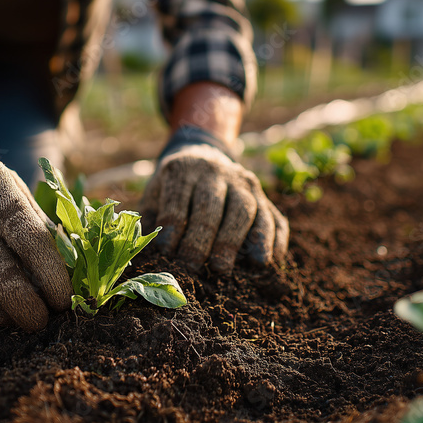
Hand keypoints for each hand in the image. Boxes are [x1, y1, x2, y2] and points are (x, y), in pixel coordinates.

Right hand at [0, 113, 70, 330]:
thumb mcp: (11, 189)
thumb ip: (36, 225)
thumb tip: (68, 273)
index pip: (32, 241)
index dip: (52, 277)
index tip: (63, 301)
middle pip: (3, 278)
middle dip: (28, 309)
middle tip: (39, 321)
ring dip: (0, 314)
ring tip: (12, 315)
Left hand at [140, 143, 288, 272]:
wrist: (203, 153)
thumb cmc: (173, 186)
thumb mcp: (155, 193)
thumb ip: (151, 219)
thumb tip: (148, 253)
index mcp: (183, 169)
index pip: (178, 200)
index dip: (173, 228)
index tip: (167, 253)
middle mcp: (216, 171)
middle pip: (212, 206)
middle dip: (202, 240)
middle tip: (194, 268)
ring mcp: (244, 182)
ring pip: (245, 209)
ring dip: (234, 241)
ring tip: (223, 269)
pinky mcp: (264, 196)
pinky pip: (274, 218)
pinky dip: (273, 241)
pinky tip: (265, 263)